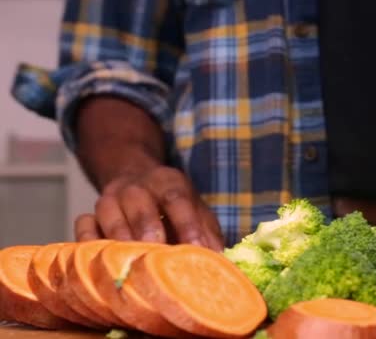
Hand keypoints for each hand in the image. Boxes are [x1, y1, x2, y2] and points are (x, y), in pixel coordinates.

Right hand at [74, 165, 223, 250]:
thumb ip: (208, 232)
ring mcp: (110, 198)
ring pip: (109, 215)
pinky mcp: (90, 212)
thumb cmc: (175, 205)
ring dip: (121, 243)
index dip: (187, 225)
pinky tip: (100, 262)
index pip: (178, 199)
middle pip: (141, 207)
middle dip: (149, 233)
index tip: (197, 249)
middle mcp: (138, 186)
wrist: (137, 179)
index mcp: (169, 182)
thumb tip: (222, 262)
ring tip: (132, 268)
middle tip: (159, 259)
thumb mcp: (197, 209)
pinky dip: (88, 243)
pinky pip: (83, 225)